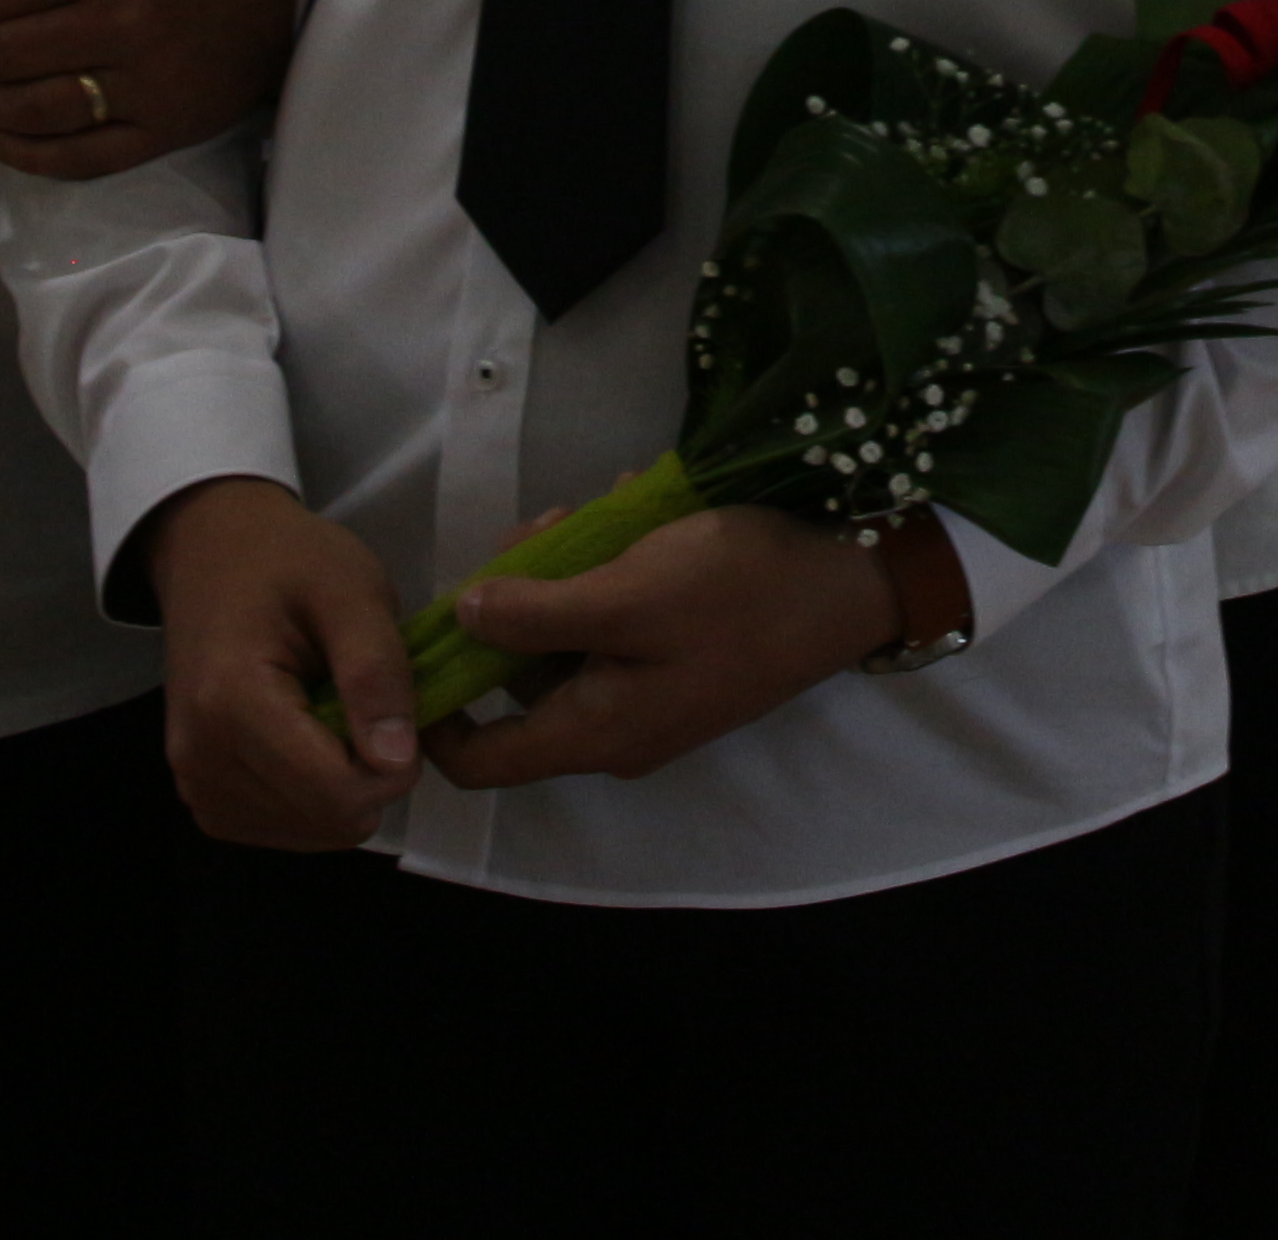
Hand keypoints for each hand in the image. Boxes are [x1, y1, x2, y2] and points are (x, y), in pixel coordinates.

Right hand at [146, 479, 421, 850]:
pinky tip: (314, 738)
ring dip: (345, 785)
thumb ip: (377, 671)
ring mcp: (196, 785)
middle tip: (370, 704)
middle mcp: (200, 760)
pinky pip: (286, 828)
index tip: (402, 710)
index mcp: (232, 704)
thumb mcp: (352, 590)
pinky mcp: (204, 797)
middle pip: (327, 819)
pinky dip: (317, 795)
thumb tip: (396, 761)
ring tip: (337, 712)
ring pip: (313, 832)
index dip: (395, 766)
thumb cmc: (285, 560)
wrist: (211, 553)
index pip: (337, 794)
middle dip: (372, 774)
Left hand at [424, 504, 900, 789]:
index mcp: (594, 735)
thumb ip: (535, 615)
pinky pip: (611, 633)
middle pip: (519, 689)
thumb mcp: (627, 593)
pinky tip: (624, 523)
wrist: (852, 585)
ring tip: (586, 514)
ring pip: (564, 650)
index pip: (479, 762)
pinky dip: (604, 582)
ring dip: (559, 582)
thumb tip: (460, 621)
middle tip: (537, 533)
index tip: (424, 637)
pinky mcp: (676, 666)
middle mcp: (615, 734)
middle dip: (508, 609)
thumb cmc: (737, 592)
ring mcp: (649, 701)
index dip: (435, 710)